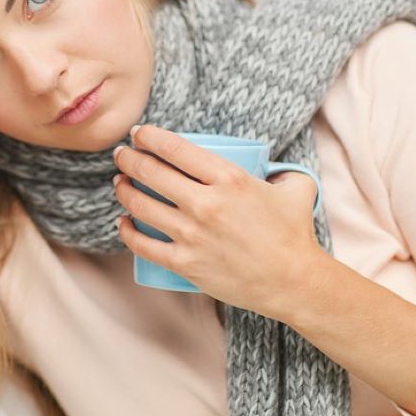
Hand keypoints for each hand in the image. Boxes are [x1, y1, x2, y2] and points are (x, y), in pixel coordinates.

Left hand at [112, 124, 325, 319]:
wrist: (293, 282)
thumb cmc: (294, 234)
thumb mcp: (295, 188)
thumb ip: (282, 169)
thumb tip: (271, 164)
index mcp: (228, 179)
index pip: (175, 148)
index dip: (149, 136)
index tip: (138, 133)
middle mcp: (206, 203)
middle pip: (150, 173)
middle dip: (129, 159)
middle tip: (122, 155)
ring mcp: (192, 235)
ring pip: (140, 206)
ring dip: (123, 190)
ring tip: (120, 183)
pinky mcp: (185, 264)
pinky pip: (143, 245)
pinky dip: (127, 232)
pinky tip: (123, 223)